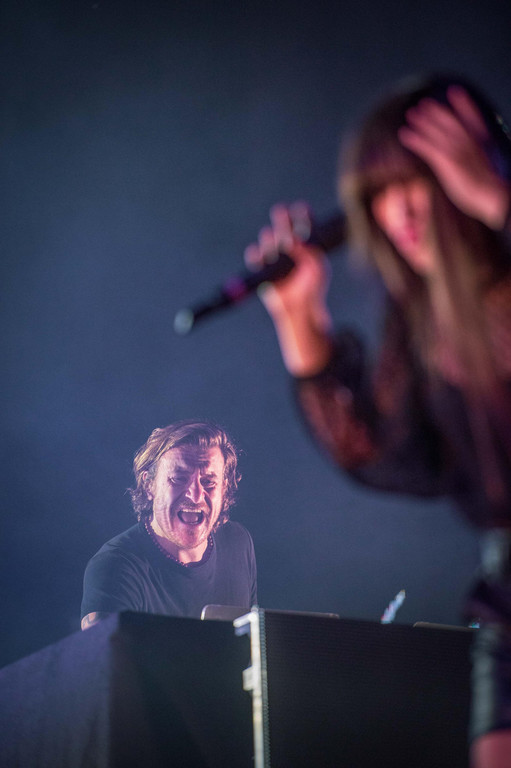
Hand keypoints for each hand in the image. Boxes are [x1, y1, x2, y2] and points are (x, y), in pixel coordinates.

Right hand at [244, 202, 333, 375]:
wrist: (300, 309)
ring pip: (268, 240)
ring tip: (271, 237)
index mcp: (306, 246)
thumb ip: (310, 253)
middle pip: (284, 229)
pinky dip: (255, 254)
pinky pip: (255, 258)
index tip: (301, 207)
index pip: (304, 226)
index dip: (302, 215)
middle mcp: (290, 249)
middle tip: (281, 211)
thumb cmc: (313, 289)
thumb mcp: (318, 269)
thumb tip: (295, 240)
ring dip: (269, 237)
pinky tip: (258, 252)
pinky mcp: (264, 270)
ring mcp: (276, 258)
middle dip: (282, 219)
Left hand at [398, 86, 509, 229]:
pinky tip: (404, 134)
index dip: (464, 104)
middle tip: (424, 103)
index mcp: (480, 143)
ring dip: (423, 122)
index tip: (456, 91)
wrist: (492, 195)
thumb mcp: (483, 169)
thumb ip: (474, 160)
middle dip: (437, 111)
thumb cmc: (488, 188)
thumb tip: (466, 162)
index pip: (472, 117)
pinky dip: (415, 139)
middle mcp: (469, 142)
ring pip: (437, 132)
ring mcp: (458, 150)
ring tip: (411, 114)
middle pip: (451, 121)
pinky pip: (428, 147)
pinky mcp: (448, 161)